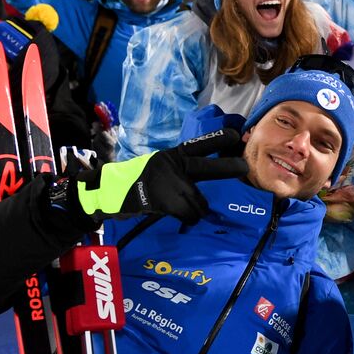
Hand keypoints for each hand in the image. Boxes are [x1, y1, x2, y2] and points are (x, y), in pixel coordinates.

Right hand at [68, 129, 248, 223]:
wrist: (109, 193)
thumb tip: (209, 188)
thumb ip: (183, 174)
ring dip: (195, 209)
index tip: (236, 135)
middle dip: (227, 167)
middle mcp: (172, 166)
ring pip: (198, 201)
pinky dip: (188, 218)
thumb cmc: (139, 183)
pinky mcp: (163, 199)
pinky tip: (178, 215)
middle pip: (205, 168)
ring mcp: (168, 182)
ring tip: (182, 208)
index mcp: (172, 156)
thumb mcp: (162, 170)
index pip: (199, 145)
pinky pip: (189, 214)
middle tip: (244, 167)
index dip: (217, 140)